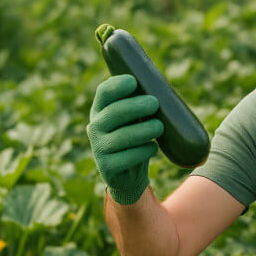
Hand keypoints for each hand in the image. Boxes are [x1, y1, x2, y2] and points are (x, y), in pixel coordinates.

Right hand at [86, 74, 163, 204]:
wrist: (129, 173)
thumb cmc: (136, 137)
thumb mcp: (136, 118)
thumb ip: (141, 101)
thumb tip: (160, 85)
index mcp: (101, 109)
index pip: (104, 92)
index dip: (117, 85)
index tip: (133, 82)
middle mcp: (95, 126)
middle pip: (114, 112)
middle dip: (136, 106)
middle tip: (154, 103)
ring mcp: (99, 147)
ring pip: (122, 136)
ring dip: (144, 129)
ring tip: (159, 127)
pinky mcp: (107, 167)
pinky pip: (128, 157)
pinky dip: (144, 151)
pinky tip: (153, 147)